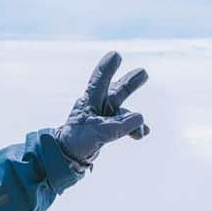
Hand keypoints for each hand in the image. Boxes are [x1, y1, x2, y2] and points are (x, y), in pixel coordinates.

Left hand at [54, 51, 149, 170]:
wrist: (68, 156)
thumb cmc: (77, 141)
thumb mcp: (97, 133)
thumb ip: (118, 125)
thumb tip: (140, 118)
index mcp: (89, 100)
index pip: (99, 80)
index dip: (107, 68)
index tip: (115, 55)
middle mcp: (98, 106)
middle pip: (118, 91)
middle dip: (130, 82)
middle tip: (143, 73)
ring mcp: (105, 116)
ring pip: (124, 111)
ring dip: (134, 118)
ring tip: (141, 134)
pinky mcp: (109, 128)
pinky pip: (127, 125)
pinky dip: (135, 129)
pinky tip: (142, 134)